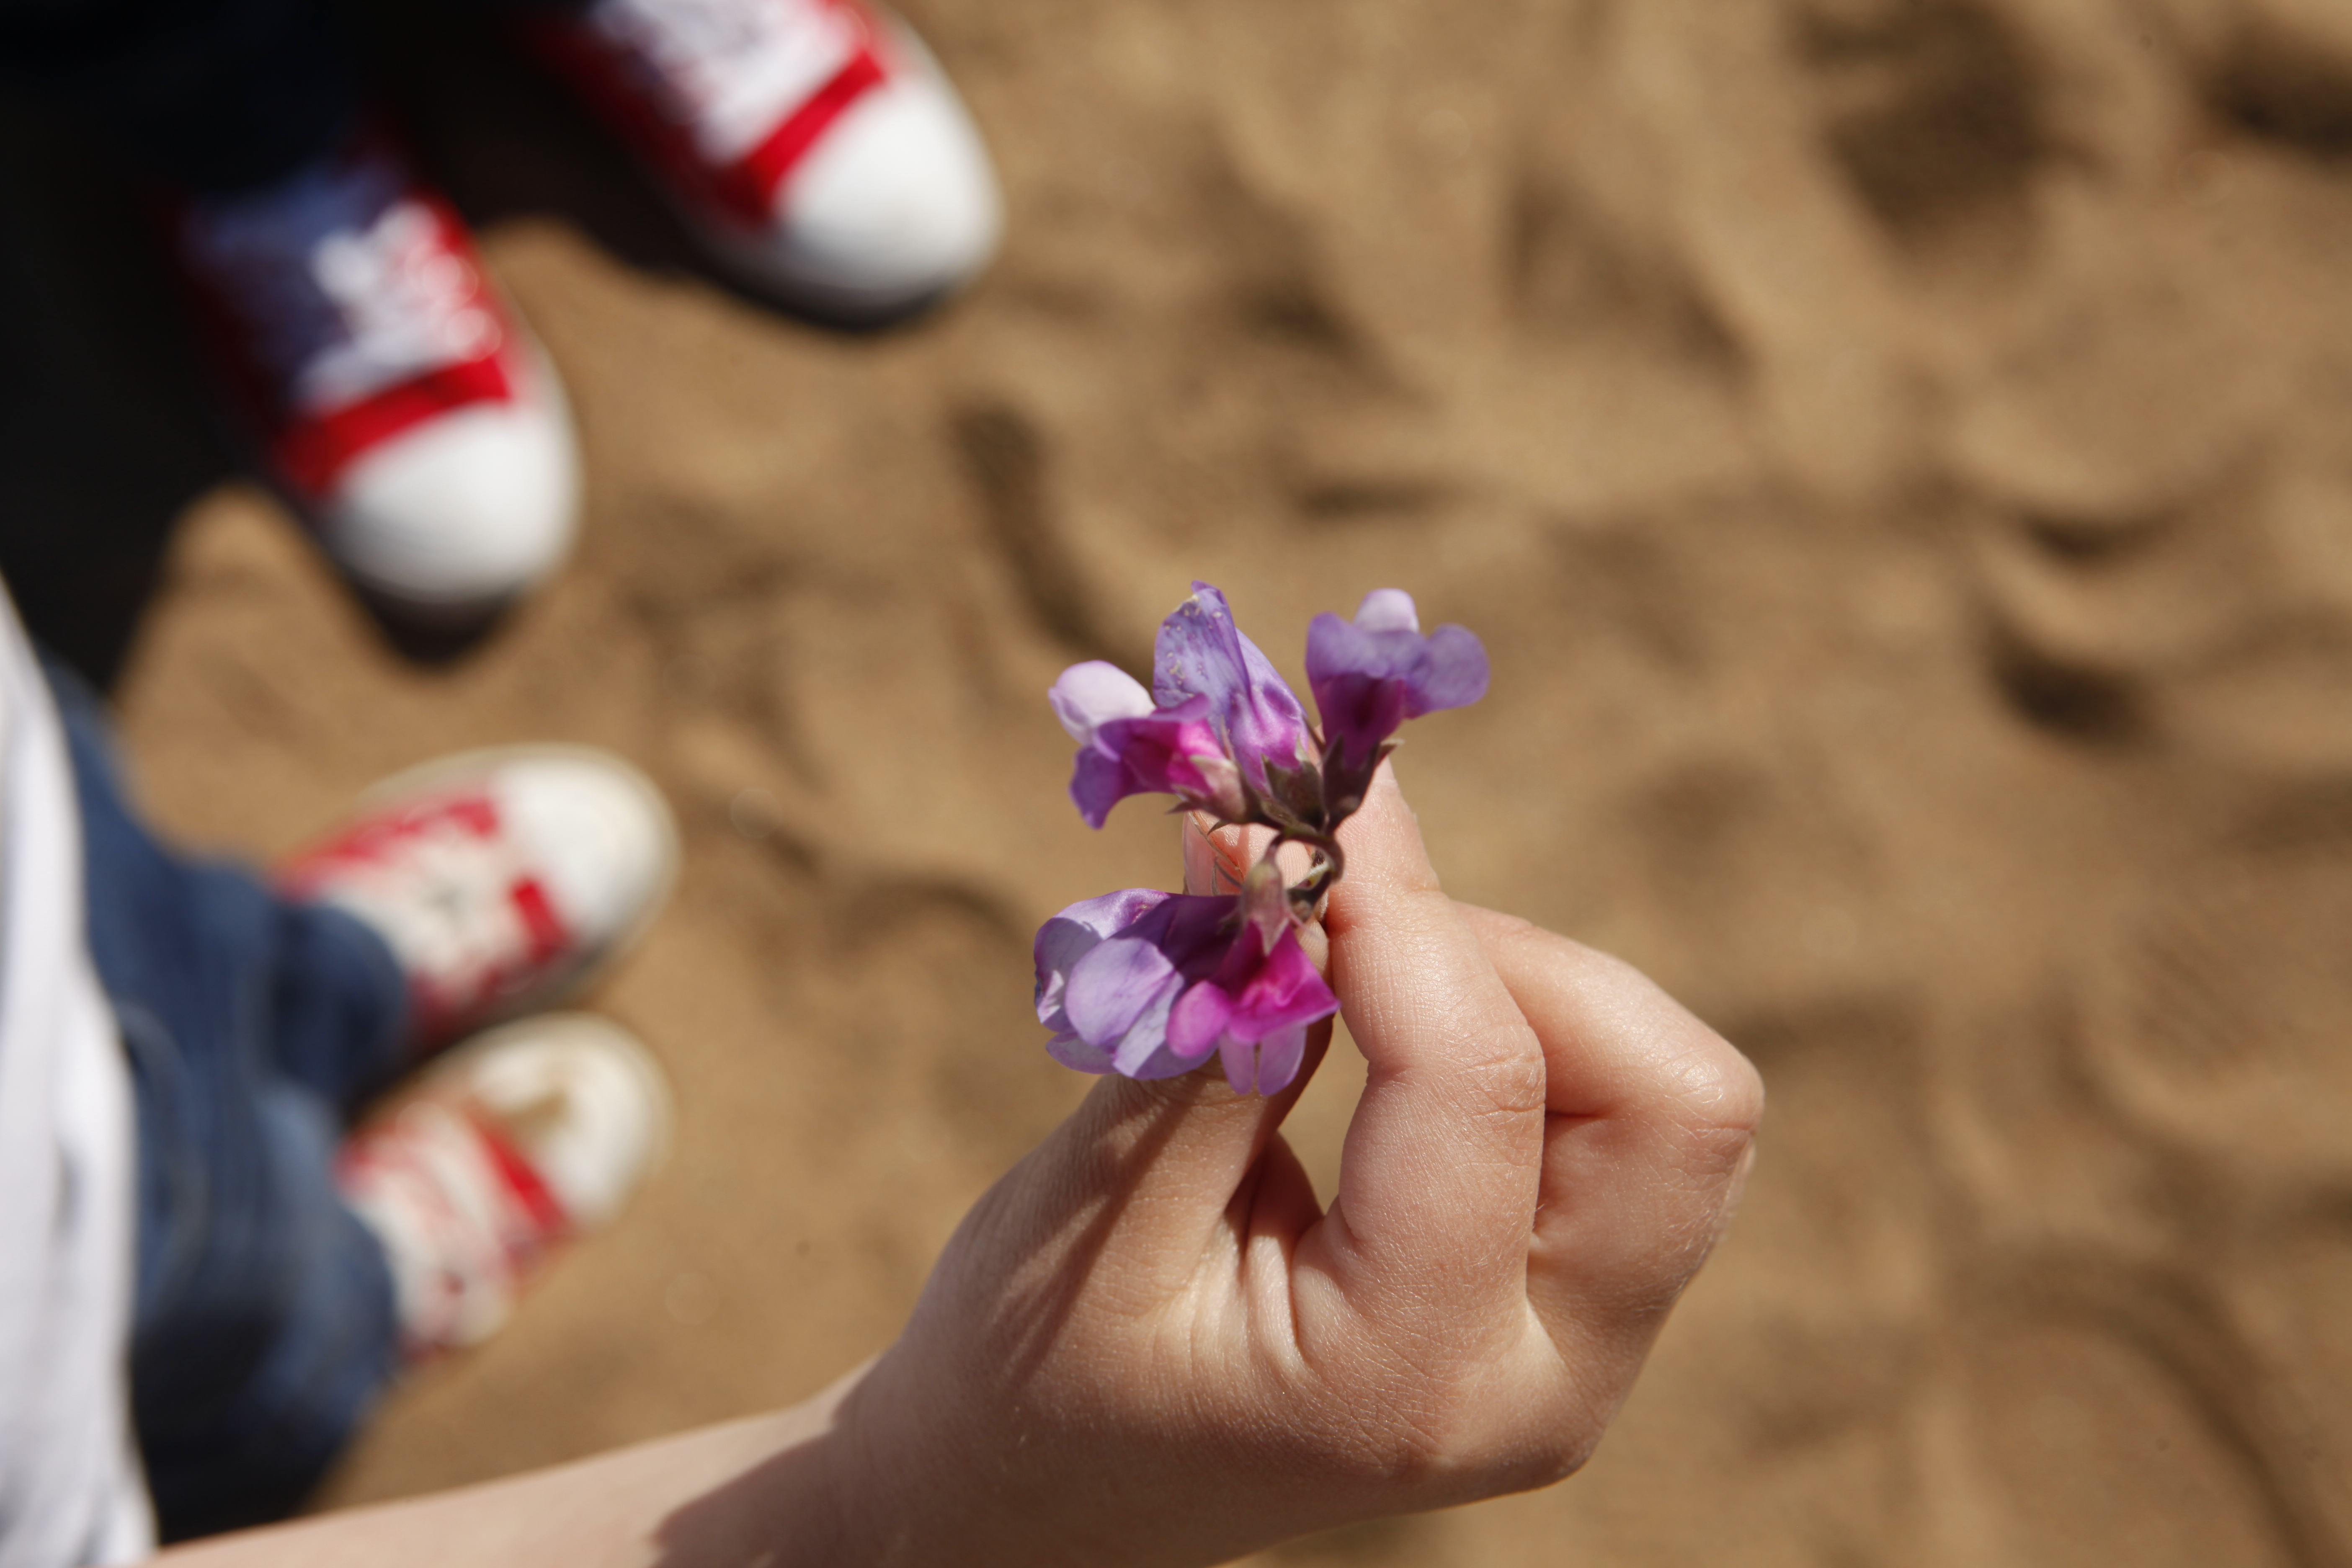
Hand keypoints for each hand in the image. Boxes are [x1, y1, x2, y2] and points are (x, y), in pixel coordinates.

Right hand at [832, 766, 1763, 1566]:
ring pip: (1677, 1098)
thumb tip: (1275, 821)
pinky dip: (1528, 1025)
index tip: (1298, 797)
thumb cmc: (1030, 1366)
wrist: (1043, 1493)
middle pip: (1671, 1101)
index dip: (1392, 906)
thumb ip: (1207, 1016)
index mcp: (1408, 1382)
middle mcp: (1546, 1384)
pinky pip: (1631, 1120)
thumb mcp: (1092, 1198)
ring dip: (1528, 986)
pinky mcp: (1576, 1306)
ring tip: (1354, 966)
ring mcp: (1580, 1354)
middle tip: (1338, 915)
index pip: (1477, 1083)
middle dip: (1510, 959)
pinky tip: (1393, 1014)